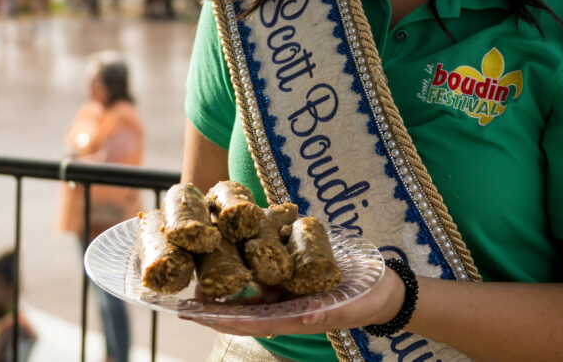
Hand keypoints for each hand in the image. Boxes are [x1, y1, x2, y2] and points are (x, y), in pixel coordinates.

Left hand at [183, 265, 402, 338]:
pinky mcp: (292, 267)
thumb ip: (327, 312)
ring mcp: (285, 286)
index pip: (246, 321)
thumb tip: (305, 315)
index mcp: (289, 317)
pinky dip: (245, 254)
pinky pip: (264, 261)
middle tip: (179, 290)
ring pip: (246, 283)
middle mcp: (281, 303)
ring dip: (221, 276)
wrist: (383, 288)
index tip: (191, 314)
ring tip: (194, 264)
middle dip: (209, 300)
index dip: (217, 318)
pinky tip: (228, 241)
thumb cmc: (366, 302)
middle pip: (237, 304)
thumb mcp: (349, 307)